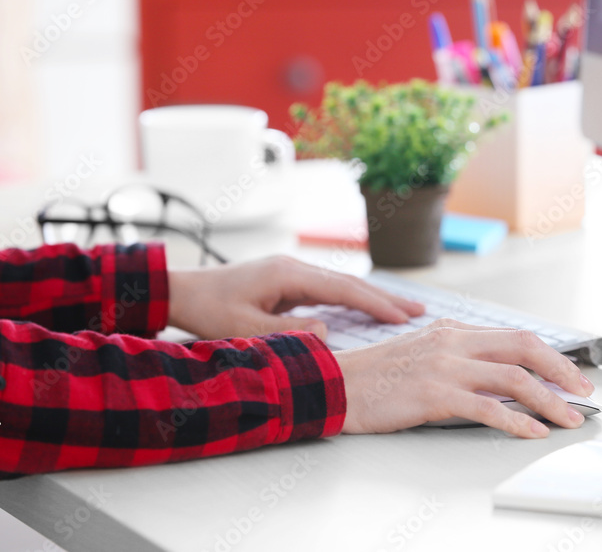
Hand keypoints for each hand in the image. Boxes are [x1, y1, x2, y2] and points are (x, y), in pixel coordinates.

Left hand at [167, 256, 424, 341]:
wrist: (181, 291)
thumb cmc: (208, 310)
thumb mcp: (244, 328)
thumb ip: (287, 332)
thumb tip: (327, 333)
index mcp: (289, 275)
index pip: (344, 290)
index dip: (375, 304)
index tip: (403, 317)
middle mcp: (295, 268)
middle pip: (350, 284)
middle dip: (385, 298)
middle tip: (420, 310)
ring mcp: (292, 273)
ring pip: (342, 286)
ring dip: (372, 298)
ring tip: (404, 311)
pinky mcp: (287, 282)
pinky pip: (329, 292)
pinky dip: (353, 301)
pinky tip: (367, 309)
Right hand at [336, 318, 595, 438]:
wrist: (337, 385)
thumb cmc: (377, 377)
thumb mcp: (423, 353)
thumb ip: (459, 357)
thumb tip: (500, 377)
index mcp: (453, 331)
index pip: (515, 336)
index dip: (551, 356)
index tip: (570, 375)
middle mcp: (453, 342)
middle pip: (524, 348)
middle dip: (561, 371)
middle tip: (582, 393)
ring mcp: (444, 366)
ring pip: (513, 378)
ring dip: (548, 401)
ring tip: (567, 418)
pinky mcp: (434, 394)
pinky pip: (487, 407)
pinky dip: (516, 420)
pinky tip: (531, 431)